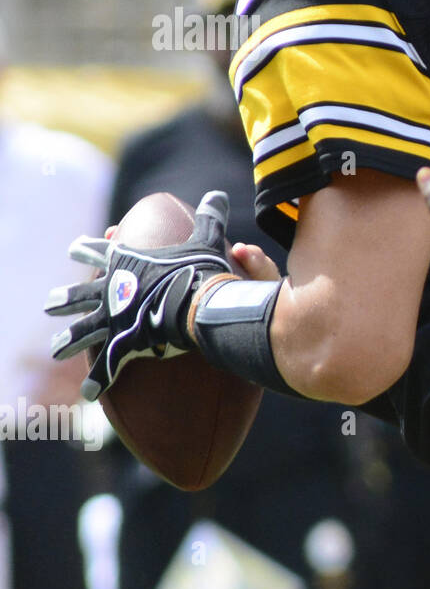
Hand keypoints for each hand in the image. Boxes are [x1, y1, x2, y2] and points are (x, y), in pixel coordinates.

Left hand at [45, 190, 233, 399]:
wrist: (198, 301)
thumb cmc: (202, 269)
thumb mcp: (208, 239)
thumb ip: (210, 218)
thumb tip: (218, 194)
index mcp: (130, 263)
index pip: (103, 250)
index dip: (89, 249)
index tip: (74, 248)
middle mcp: (114, 290)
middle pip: (83, 292)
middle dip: (66, 297)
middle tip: (50, 302)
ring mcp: (115, 318)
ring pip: (85, 330)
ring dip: (69, 340)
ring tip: (56, 350)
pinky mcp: (123, 344)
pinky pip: (107, 366)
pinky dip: (97, 381)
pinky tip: (87, 394)